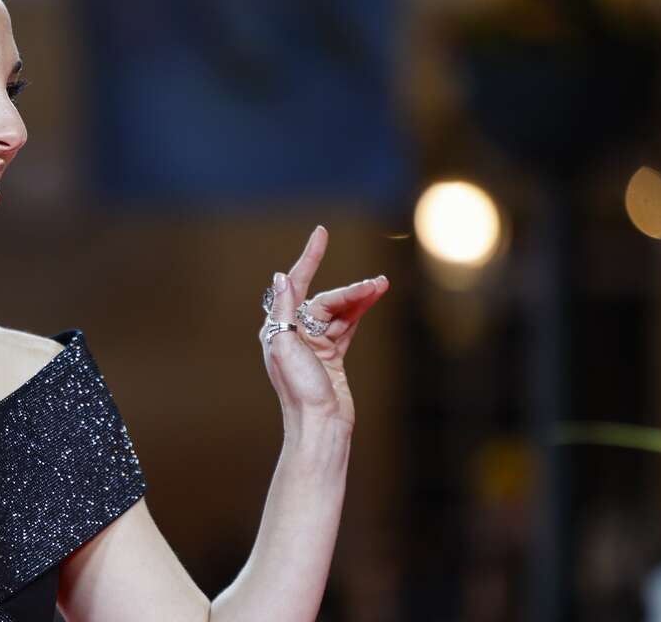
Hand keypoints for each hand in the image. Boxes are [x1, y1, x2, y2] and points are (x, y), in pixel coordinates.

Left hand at [259, 225, 388, 430]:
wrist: (320, 426)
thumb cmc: (299, 391)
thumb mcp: (285, 347)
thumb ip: (284, 311)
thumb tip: (281, 277)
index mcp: (279, 328)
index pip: (295, 284)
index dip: (309, 258)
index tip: (321, 233)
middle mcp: (294, 333)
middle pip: (324, 300)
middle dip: (349, 290)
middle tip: (377, 284)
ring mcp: (314, 344)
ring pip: (339, 312)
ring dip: (359, 298)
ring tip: (381, 286)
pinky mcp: (332, 356)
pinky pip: (346, 326)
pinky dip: (359, 312)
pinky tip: (372, 299)